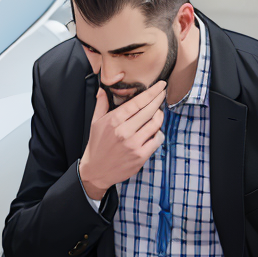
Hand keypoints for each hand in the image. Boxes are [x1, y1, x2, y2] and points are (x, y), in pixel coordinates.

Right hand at [79, 82, 165, 199]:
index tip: (161, 85)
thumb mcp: (95, 123)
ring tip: (158, 113)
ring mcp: (133, 145)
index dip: (152, 92)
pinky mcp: (140, 156)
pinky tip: (155, 132)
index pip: (137, 102)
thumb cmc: (97, 145)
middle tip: (163, 94)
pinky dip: (159, 134)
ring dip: (160, 116)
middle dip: (159, 99)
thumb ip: (101, 104)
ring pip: (155, 124)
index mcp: (113, 121)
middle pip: (149, 110)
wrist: (96, 171)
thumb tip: (102, 89)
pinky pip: (157, 140)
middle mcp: (124, 132)